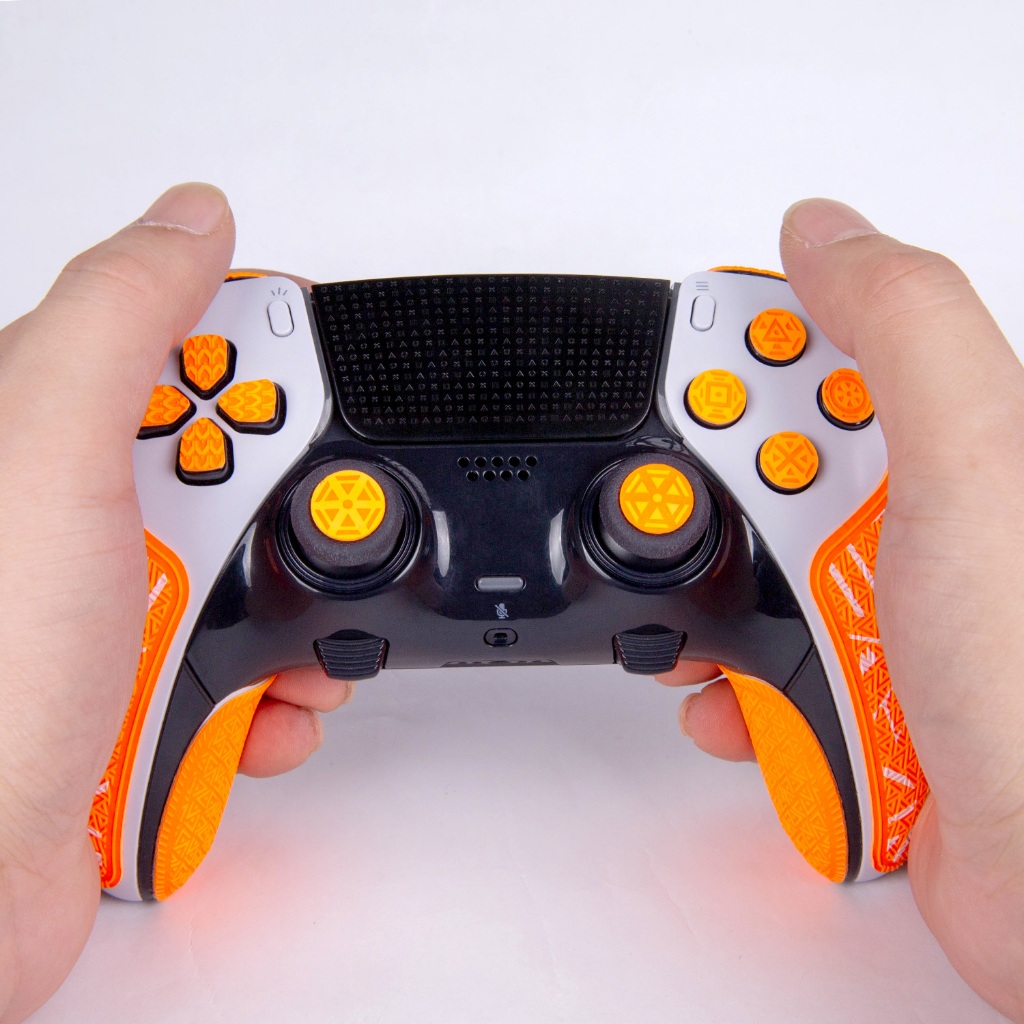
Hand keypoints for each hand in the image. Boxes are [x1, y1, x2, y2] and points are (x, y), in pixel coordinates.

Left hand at [0, 184, 348, 1022]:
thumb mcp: (49, 463)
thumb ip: (120, 324)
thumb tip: (192, 217)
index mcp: (40, 435)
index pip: (176, 343)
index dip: (258, 359)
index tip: (304, 389)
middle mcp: (77, 517)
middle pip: (234, 462)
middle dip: (280, 509)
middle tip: (238, 545)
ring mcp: (115, 605)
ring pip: (255, 567)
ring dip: (293, 612)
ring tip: (260, 648)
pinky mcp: (150, 682)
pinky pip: (250, 654)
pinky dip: (277, 686)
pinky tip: (256, 707)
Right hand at [661, 198, 1023, 1021]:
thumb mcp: (974, 471)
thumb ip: (902, 331)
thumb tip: (825, 231)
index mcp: (961, 444)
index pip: (832, 344)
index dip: (747, 349)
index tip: (691, 370)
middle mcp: (924, 519)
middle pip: (771, 461)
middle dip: (728, 503)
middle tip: (762, 537)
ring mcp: (883, 607)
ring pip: (751, 565)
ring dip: (719, 603)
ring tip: (749, 638)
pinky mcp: (848, 682)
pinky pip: (754, 653)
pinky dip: (728, 679)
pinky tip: (742, 699)